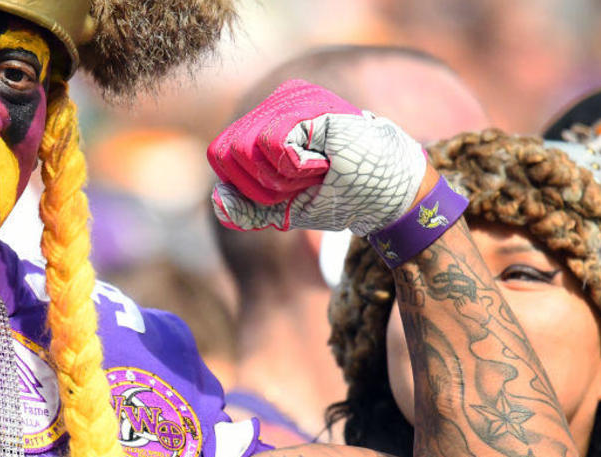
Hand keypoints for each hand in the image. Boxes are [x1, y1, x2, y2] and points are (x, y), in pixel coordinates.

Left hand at [207, 79, 427, 235]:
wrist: (385, 194)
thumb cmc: (339, 198)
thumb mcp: (283, 211)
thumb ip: (246, 210)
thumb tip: (216, 196)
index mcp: (264, 125)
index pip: (222, 155)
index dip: (246, 184)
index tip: (285, 191)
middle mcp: (274, 107)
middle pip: (229, 153)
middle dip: (262, 183)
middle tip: (302, 181)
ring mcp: (291, 102)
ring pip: (248, 148)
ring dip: (281, 176)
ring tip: (315, 170)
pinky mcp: (309, 105)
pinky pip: (274, 143)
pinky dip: (295, 166)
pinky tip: (322, 161)